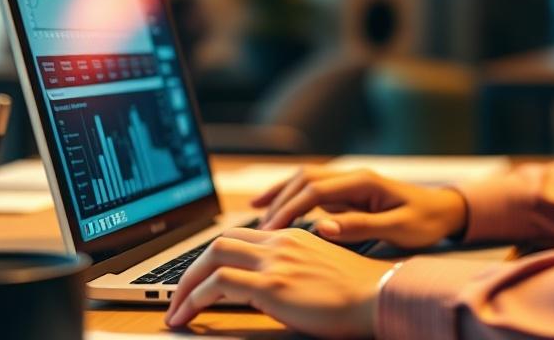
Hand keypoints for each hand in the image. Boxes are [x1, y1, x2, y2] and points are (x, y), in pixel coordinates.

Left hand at [164, 226, 390, 336]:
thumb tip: (270, 288)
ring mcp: (275, 261)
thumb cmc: (358, 294)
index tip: (200, 281)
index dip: (212, 259)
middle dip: (190, 271)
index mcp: (292, 237)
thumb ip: (294, 270)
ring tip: (174, 311)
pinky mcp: (272, 284)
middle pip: (218, 243)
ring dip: (185, 285)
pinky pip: (218, 285)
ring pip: (211, 258)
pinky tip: (187, 317)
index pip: (239, 238)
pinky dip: (194, 299)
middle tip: (177, 298)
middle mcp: (280, 242)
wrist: (379, 296)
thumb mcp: (321, 271)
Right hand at [251, 167, 467, 248]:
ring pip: (306, 181)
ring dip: (281, 194)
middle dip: (278, 200)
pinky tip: (276, 208)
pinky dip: (292, 196)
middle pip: (305, 180)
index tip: (272, 232)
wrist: (443, 211)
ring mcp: (350, 182)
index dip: (290, 210)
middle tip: (259, 229)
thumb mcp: (398, 229)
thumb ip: (361, 227)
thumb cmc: (424, 221)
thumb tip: (322, 226)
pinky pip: (313, 190)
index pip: (315, 191)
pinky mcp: (349, 192)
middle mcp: (353, 176)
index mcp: (363, 182)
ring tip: (256, 214)